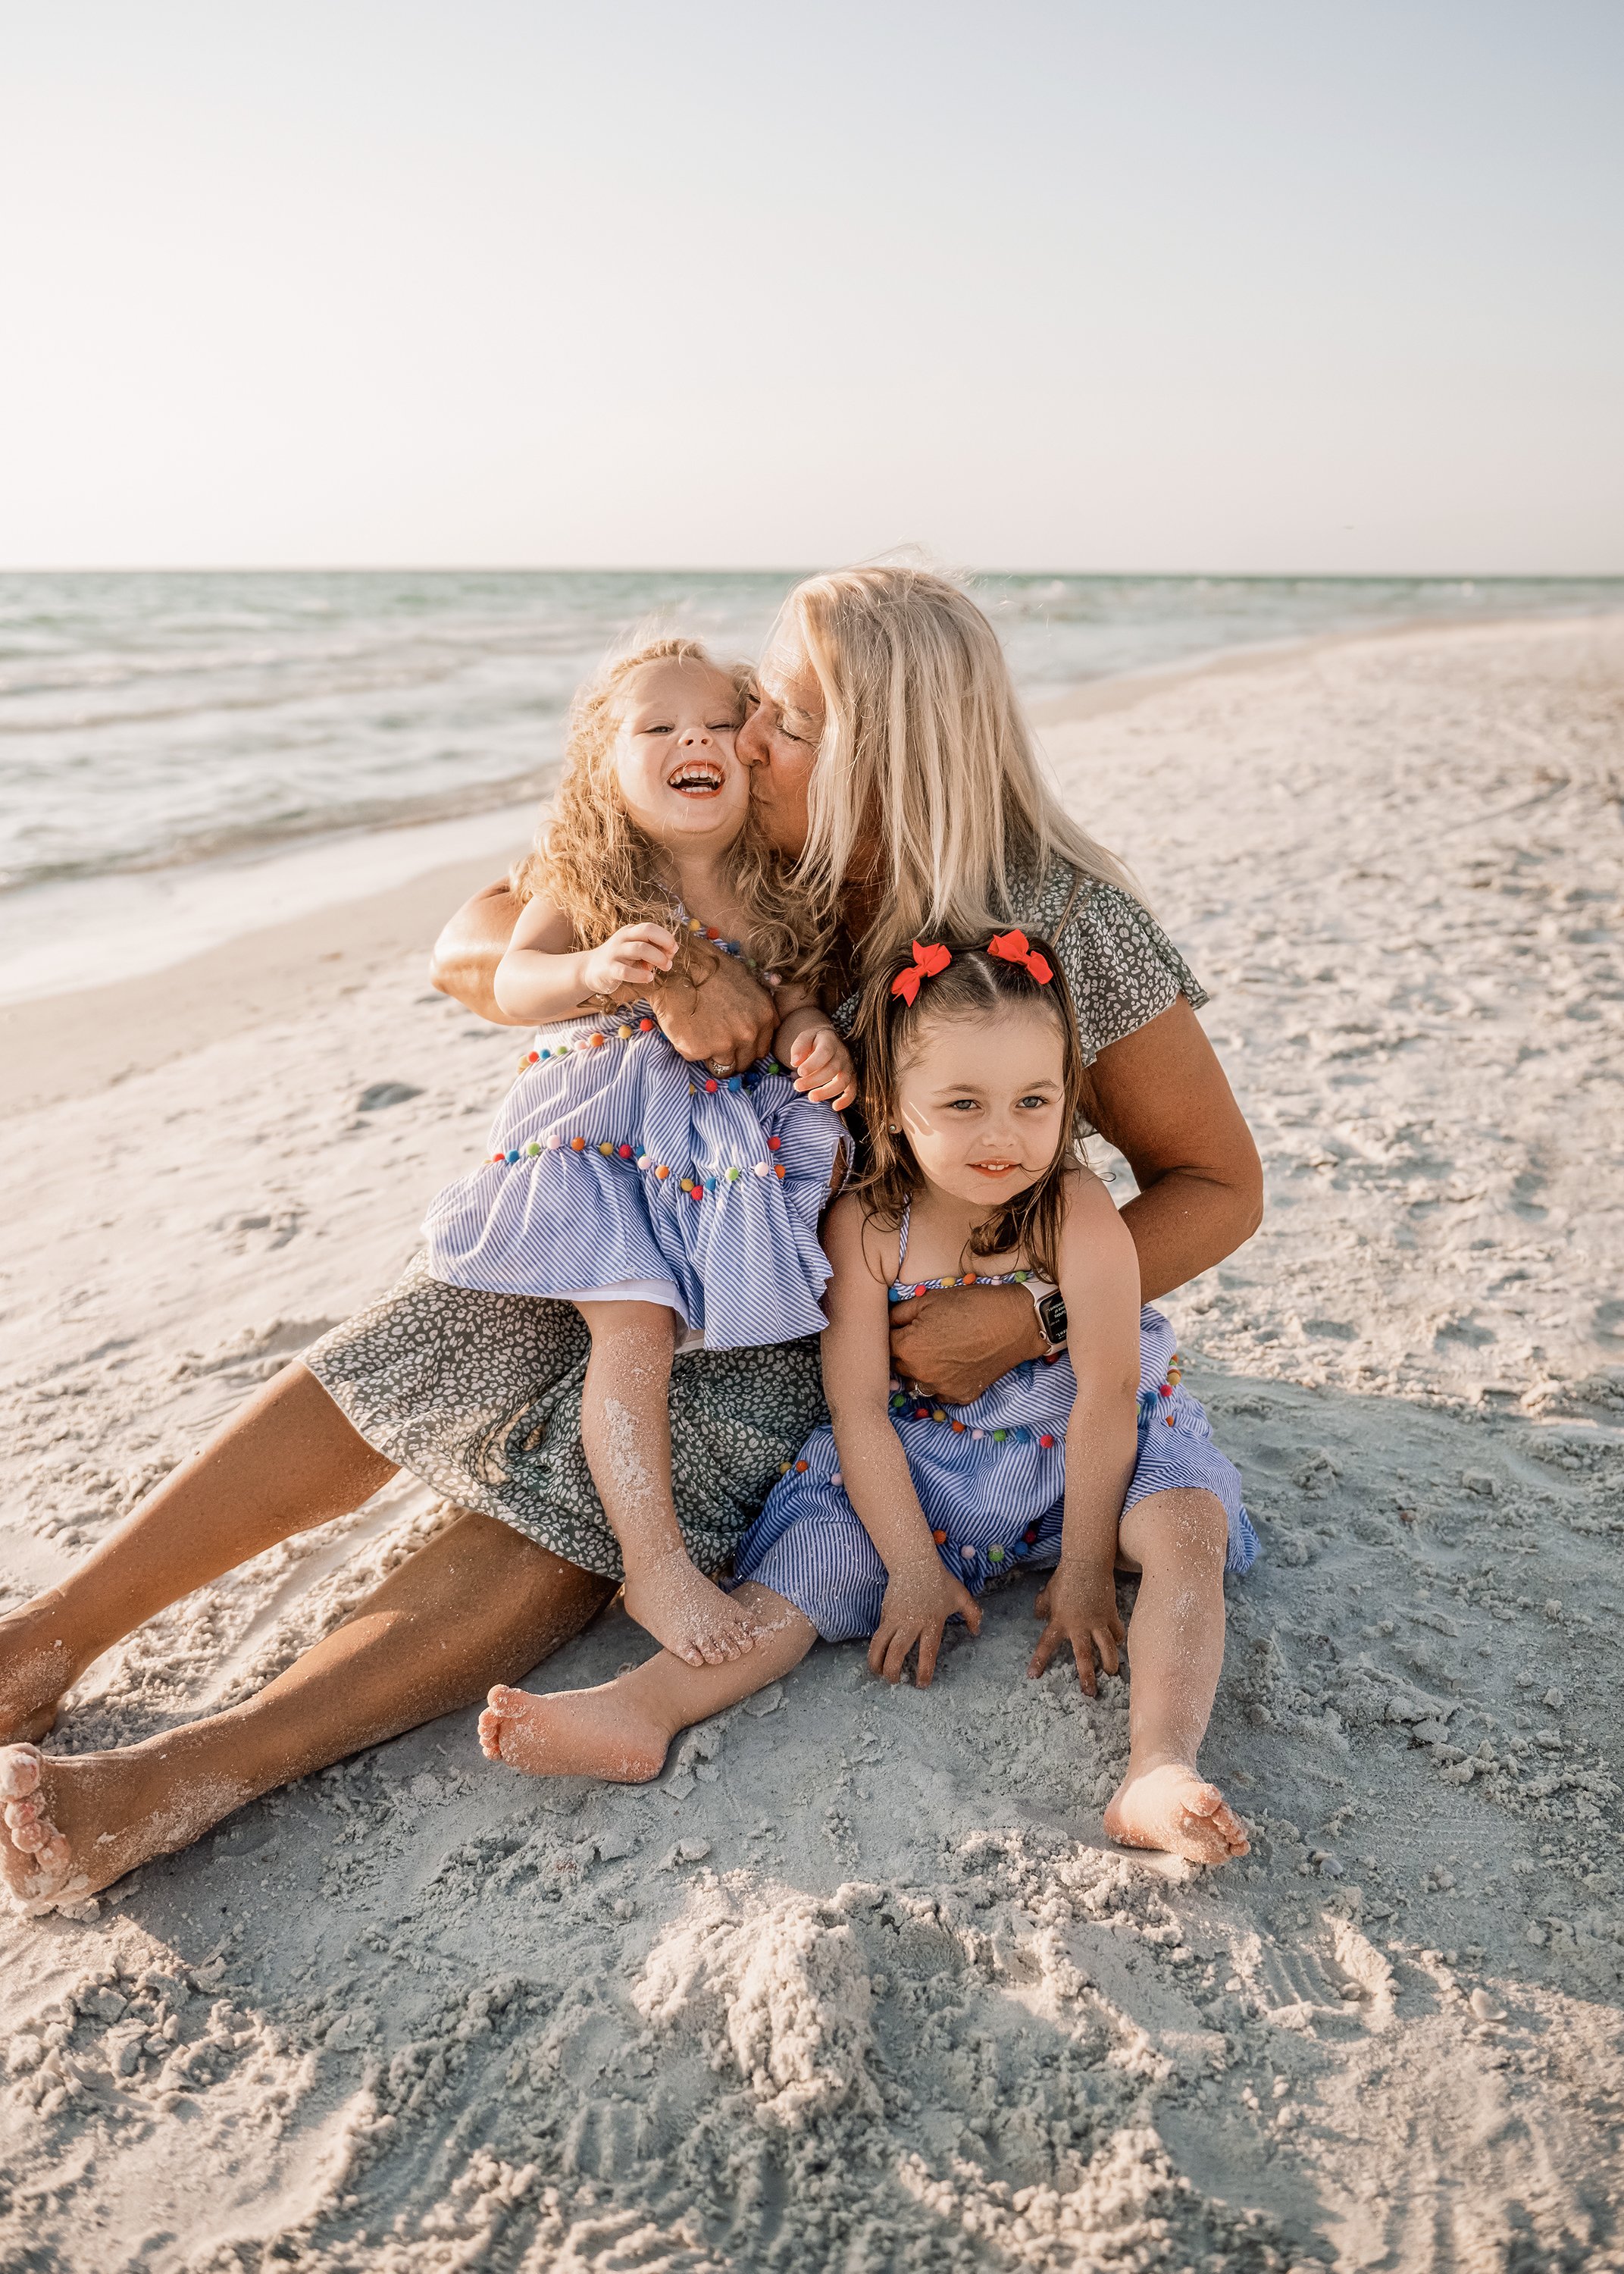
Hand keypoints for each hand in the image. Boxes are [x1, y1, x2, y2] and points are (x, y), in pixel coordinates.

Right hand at [578, 923, 678, 1000]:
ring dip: (657, 958)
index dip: (666, 937)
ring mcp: (614, 953)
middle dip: (663, 943)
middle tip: (670, 958)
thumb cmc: (620, 959)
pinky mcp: (609, 969)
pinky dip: (640, 975)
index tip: (673, 949)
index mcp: (630, 931)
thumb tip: (670, 954)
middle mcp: (622, 939)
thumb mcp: (636, 952)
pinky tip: (649, 978)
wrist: (590, 969)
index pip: (651, 928)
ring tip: (665, 967)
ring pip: (639, 949)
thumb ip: (652, 950)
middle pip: (646, 931)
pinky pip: (625, 971)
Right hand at [647, 943, 778, 1071]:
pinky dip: (691, 1048)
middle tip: (716, 1041)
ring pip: (724, 1066)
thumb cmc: (711, 970)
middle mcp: (748, 1033)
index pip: (762, 1049)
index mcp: (764, 1017)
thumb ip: (757, 1011)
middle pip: (745, 1062)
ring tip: (700, 1034)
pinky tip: (687, 1028)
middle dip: (732, 1056)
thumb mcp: (748, 984)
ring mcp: (724, 1044)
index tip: (736, 1043)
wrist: (679, 968)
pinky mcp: (699, 1051)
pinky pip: (697, 1058)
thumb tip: (757, 1026)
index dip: (747, 1047)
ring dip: (713, 1056)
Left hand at [788, 1022, 856, 1109]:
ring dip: (827, 1092)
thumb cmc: (814, 1041)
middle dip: (813, 1080)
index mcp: (830, 1042)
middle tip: (797, 1086)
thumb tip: (795, 1062)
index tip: (800, 1072)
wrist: (829, 1040)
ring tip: (811, 1097)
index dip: (813, 1064)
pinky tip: (834, 1107)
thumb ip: (799, 1047)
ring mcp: (848, 1067)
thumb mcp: (805, 1037)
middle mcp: (842, 1054)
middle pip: (831, 1070)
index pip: (824, 1053)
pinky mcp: (851, 1078)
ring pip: (842, 1082)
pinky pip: (852, 1090)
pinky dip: (846, 1100)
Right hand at [868, 1557, 981, 1686]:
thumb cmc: (939, 1580)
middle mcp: (911, 1623)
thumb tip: (976, 1631)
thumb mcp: (961, 1596)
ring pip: (880, 1644)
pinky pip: (879, 1633)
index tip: (921, 1684)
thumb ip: (972, 1614)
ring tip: (877, 1672)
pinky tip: (877, 1655)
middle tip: (893, 1681)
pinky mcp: (885, 1612)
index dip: (924, 1671)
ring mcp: (895, 1618)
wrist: (914, 1561)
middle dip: (892, 1670)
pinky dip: (876, 1646)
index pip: (927, 1652)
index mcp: (931, 1622)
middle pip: (897, 1651)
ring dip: (876, 1661)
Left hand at [887, 1282, 1044, 1403]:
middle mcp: (920, 1373)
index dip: (893, 1333)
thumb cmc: (971, 1305)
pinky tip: (953, 1365)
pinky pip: (940, 1392)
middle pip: (898, 1366)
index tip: (901, 1327)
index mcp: (909, 1348)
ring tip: (937, 1352)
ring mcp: (941, 1388)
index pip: (885, 1345)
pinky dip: (941, 1381)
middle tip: (920, 1338)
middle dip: (904, 1353)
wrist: (1014, 1322)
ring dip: (920, 1370)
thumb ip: (900, 1314)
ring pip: (917, 1382)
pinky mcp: (960, 1396)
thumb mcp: (929, 1300)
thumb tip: (886, 1321)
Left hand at [1027, 1558, 1123, 1692]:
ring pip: (1107, 1648)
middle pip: (1084, 1656)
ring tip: (1110, 1674)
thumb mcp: (1048, 1593)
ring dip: (1109, 1663)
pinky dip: (1118, 1640)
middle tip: (1089, 1693)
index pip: (1046, 1645)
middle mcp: (1079, 1626)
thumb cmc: (1065, 1577)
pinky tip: (1118, 1645)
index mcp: (1059, 1621)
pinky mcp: (1111, 1615)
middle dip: (1087, 1676)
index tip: (1033, 1676)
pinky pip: (1117, 1632)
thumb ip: (1042, 1606)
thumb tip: (1038, 1615)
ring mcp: (1097, 1621)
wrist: (1087, 1562)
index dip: (1039, 1661)